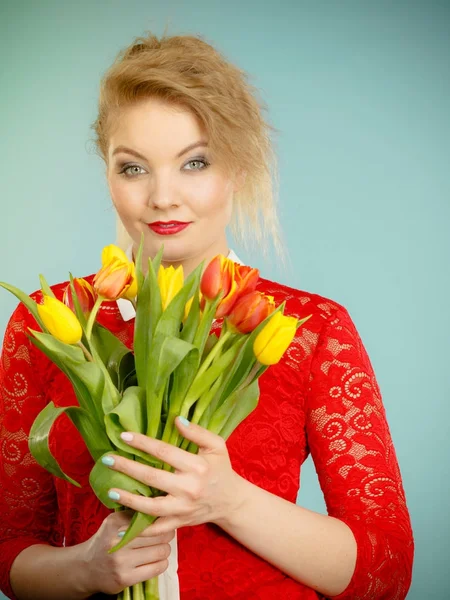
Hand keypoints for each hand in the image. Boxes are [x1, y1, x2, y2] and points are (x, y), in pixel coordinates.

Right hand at [81, 510, 173, 595]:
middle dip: (166, 536)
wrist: (86, 568)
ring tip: (160, 549)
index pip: (150, 519)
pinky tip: (156, 561)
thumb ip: (133, 514)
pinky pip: (156, 569)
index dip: (162, 521)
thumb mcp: (114, 522)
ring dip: (164, 551)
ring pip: (160, 552)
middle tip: (165, 536)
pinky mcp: (125, 578)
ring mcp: (121, 562)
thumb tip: (157, 506)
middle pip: (159, 535)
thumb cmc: (106, 541)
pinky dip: (161, 564)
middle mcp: (118, 541)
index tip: (164, 522)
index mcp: (116, 523)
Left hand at [103, 417, 246, 535]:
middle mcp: (188, 488)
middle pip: (152, 477)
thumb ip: (198, 432)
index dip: (142, 443)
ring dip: (128, 499)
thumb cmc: (221, 469)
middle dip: (127, 467)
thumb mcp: (216, 446)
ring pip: (150, 506)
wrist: (231, 502)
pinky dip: (138, 530)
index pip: (164, 452)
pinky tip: (121, 524)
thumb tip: (177, 420)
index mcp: (197, 466)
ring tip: (110, 490)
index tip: (124, 437)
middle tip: (107, 459)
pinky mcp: (179, 523)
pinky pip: (156, 529)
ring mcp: (182, 509)